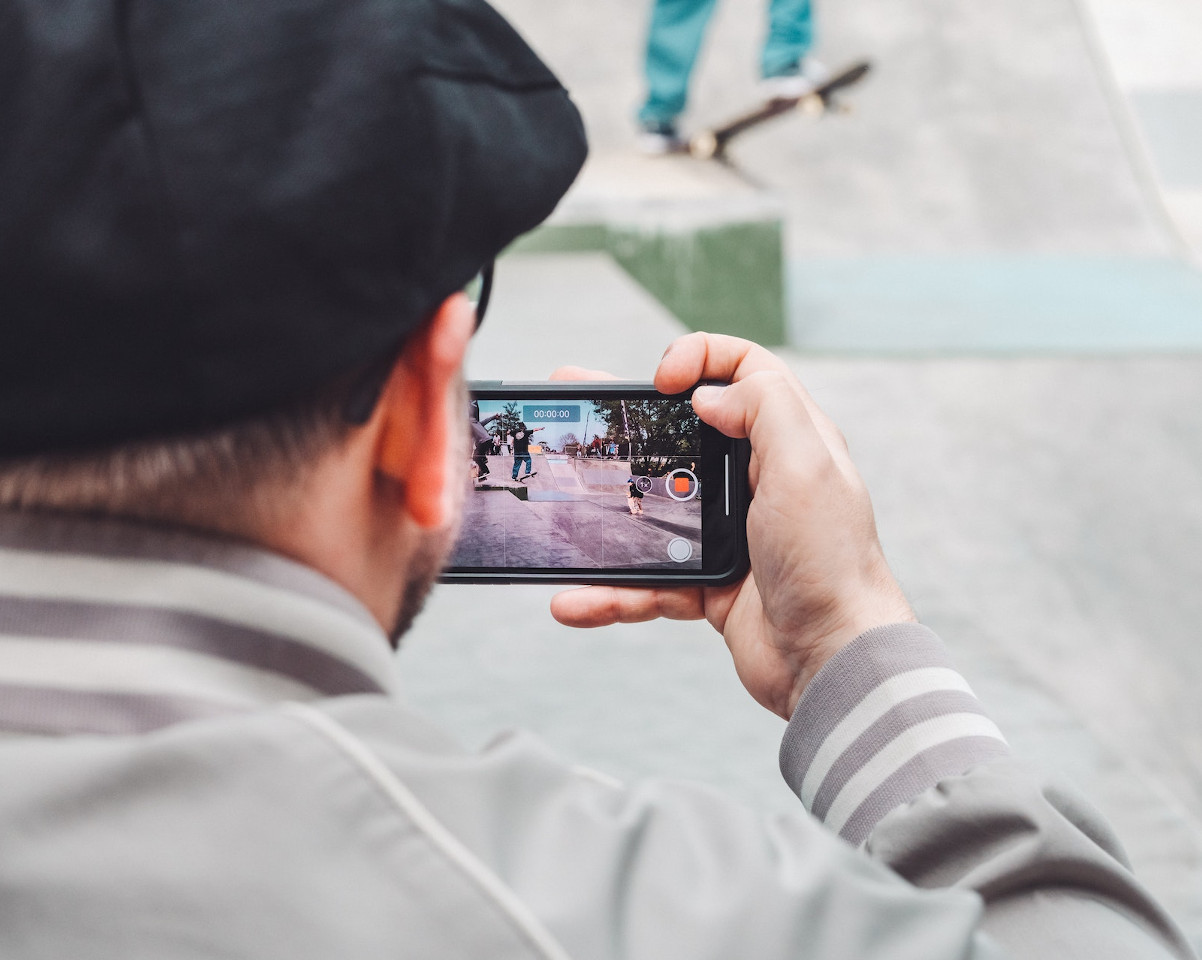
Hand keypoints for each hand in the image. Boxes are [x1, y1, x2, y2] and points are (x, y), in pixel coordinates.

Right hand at [549, 336, 914, 719]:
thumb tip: (709, 393)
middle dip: (627, 423)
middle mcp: (758, 481)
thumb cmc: (831, 564)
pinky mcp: (709, 585)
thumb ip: (764, 408)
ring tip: (561, 516)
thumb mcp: (807, 466)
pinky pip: (647, 579)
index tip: (660, 380)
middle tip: (580, 406)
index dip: (700, 359)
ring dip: (607, 519)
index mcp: (788, 442)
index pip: (745, 371)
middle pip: (682, 434)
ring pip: (653, 512)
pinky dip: (613, 591)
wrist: (832, 660)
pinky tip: (578, 597)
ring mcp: (730, 534)